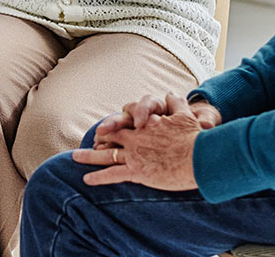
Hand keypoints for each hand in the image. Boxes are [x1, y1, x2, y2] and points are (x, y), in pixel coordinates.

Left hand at [72, 93, 201, 190]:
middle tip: (91, 140)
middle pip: (112, 134)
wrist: (199, 157)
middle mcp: (136, 137)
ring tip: (75, 157)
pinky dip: (99, 177)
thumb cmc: (195, 137)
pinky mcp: (136, 171)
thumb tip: (170, 93)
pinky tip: (86, 179)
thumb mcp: (186, 116)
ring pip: (106, 154)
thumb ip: (176, 104)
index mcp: (147, 123)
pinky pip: (112, 174)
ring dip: (90, 156)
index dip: (118, 122)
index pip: (127, 118)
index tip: (111, 127)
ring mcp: (134, 154)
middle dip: (100, 137)